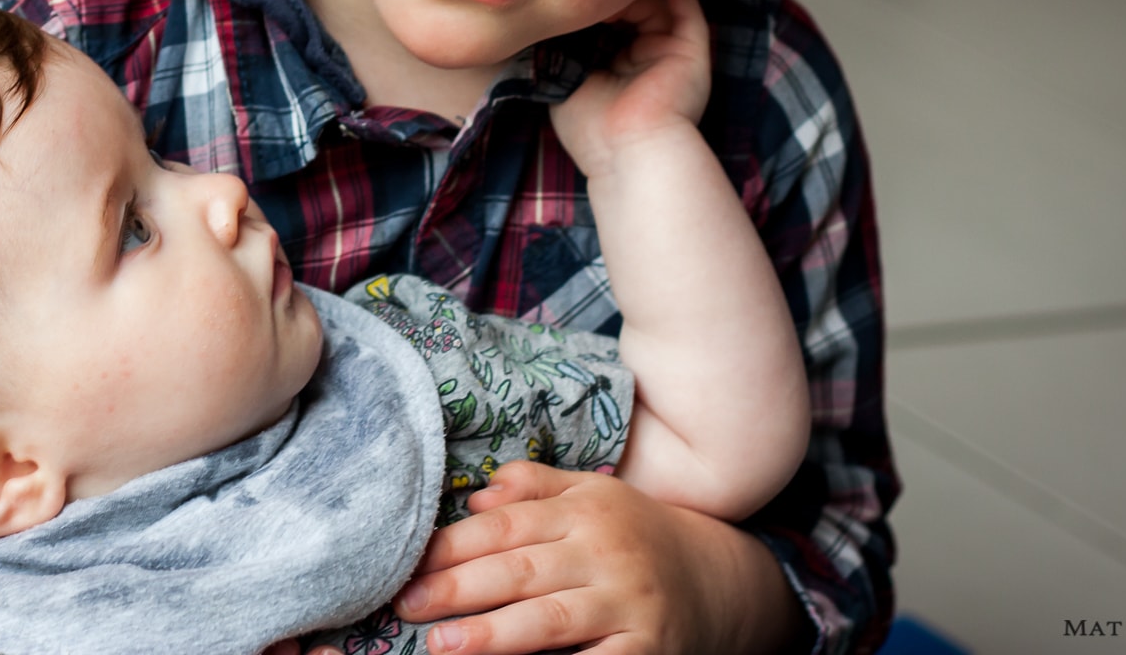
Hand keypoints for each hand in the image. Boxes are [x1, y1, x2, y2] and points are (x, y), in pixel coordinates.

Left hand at [393, 461, 798, 654]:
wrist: (719, 581)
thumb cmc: (635, 537)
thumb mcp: (592, 496)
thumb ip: (533, 488)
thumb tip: (475, 495)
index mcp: (585, 509)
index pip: (506, 525)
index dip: (452, 545)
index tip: (406, 563)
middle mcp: (606, 553)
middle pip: (520, 570)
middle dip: (458, 589)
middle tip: (408, 605)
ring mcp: (627, 605)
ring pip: (549, 620)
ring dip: (492, 635)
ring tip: (443, 645)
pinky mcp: (644, 652)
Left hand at [551, 0, 710, 180]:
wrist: (623, 149)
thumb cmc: (589, 125)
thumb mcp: (563, 78)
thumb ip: (561, 46)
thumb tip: (548, 12)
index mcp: (617, 68)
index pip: (607, 22)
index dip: (589, 3)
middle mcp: (646, 58)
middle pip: (631, 8)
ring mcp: (670, 52)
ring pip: (654, 2)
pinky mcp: (691, 49)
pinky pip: (685, 5)